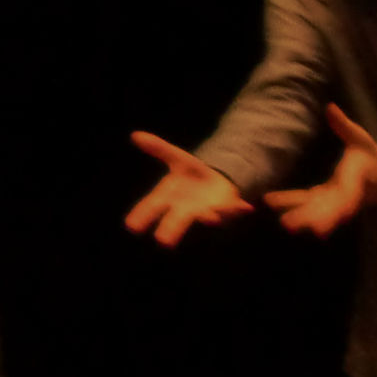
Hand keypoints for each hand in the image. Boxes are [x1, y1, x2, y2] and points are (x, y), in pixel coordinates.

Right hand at [125, 132, 252, 245]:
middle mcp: (186, 208)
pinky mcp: (227, 210)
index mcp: (170, 196)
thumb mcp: (177, 158)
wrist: (217, 181)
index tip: (131, 227)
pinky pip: (233, 210)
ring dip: (209, 218)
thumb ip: (158, 149)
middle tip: (163, 242)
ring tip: (210, 217)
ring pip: (206, 217)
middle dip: (172, 230)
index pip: (152, 206)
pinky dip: (238, 209)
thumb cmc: (191, 174)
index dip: (142, 215)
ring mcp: (207, 211)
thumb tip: (135, 135)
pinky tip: (245, 206)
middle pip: (176, 220)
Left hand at [264, 104, 376, 238]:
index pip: (348, 196)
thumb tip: (330, 107)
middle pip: (329, 211)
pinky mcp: (326, 200)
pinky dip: (292, 204)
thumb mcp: (360, 138)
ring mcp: (335, 201)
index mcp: (356, 182)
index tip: (332, 218)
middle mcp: (345, 197)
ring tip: (283, 223)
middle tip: (290, 225)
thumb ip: (344, 125)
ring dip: (300, 216)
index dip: (338, 208)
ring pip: (317, 211)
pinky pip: (309, 204)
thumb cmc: (369, 155)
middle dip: (311, 219)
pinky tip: (271, 202)